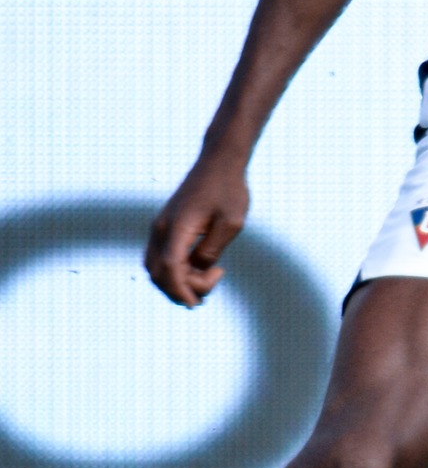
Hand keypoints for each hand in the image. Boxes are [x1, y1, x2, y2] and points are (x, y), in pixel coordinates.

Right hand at [144, 150, 249, 306]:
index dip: (181, 290)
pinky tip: (201, 267)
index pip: (171, 268)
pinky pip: (160, 258)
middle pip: (158, 274)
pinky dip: (175, 271)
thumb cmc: (229, 190)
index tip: (196, 304)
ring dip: (177, 281)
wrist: (218, 163)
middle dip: (181, 288)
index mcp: (178, 227)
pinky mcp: (164, 228)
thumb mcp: (231, 223)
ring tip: (211, 273)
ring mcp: (160, 228)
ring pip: (155, 268)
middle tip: (216, 276)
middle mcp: (162, 229)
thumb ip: (211, 250)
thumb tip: (197, 270)